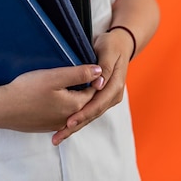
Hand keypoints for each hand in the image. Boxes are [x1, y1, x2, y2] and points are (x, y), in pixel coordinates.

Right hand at [0, 64, 102, 133]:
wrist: (2, 109)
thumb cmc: (27, 90)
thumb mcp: (54, 77)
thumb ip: (78, 73)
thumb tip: (100, 71)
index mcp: (75, 106)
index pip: (94, 91)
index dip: (94, 77)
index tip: (91, 64)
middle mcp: (69, 119)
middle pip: (85, 102)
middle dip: (87, 88)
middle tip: (84, 71)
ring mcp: (56, 124)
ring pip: (73, 109)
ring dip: (75, 97)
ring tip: (71, 82)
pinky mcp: (45, 126)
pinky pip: (61, 115)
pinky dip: (64, 106)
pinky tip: (57, 97)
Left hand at [51, 30, 130, 144]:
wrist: (121, 44)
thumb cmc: (112, 46)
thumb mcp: (107, 51)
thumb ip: (104, 67)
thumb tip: (98, 83)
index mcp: (116, 86)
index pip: (97, 104)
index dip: (83, 113)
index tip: (69, 121)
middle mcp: (113, 95)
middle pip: (93, 113)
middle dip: (76, 125)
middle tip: (59, 135)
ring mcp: (108, 97)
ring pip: (91, 114)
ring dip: (76, 125)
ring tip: (59, 136)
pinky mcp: (102, 97)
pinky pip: (90, 110)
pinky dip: (79, 118)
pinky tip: (66, 126)